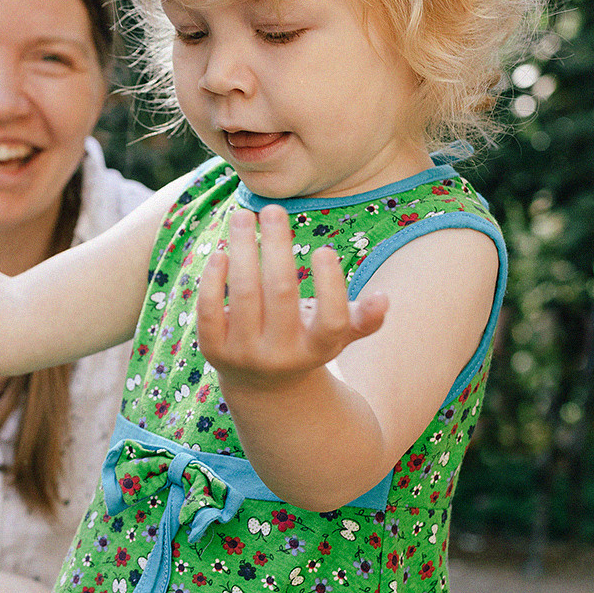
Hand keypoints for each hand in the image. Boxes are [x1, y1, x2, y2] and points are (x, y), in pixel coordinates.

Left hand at [197, 204, 388, 392]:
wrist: (261, 384)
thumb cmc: (307, 340)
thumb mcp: (338, 335)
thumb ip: (363, 319)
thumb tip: (384, 299)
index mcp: (318, 349)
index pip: (331, 321)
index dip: (330, 286)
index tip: (324, 249)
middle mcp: (281, 355)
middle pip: (280, 294)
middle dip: (276, 247)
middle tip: (274, 209)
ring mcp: (244, 354)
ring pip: (243, 294)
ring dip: (243, 249)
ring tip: (243, 215)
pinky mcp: (213, 350)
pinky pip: (209, 310)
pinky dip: (213, 280)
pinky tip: (221, 252)